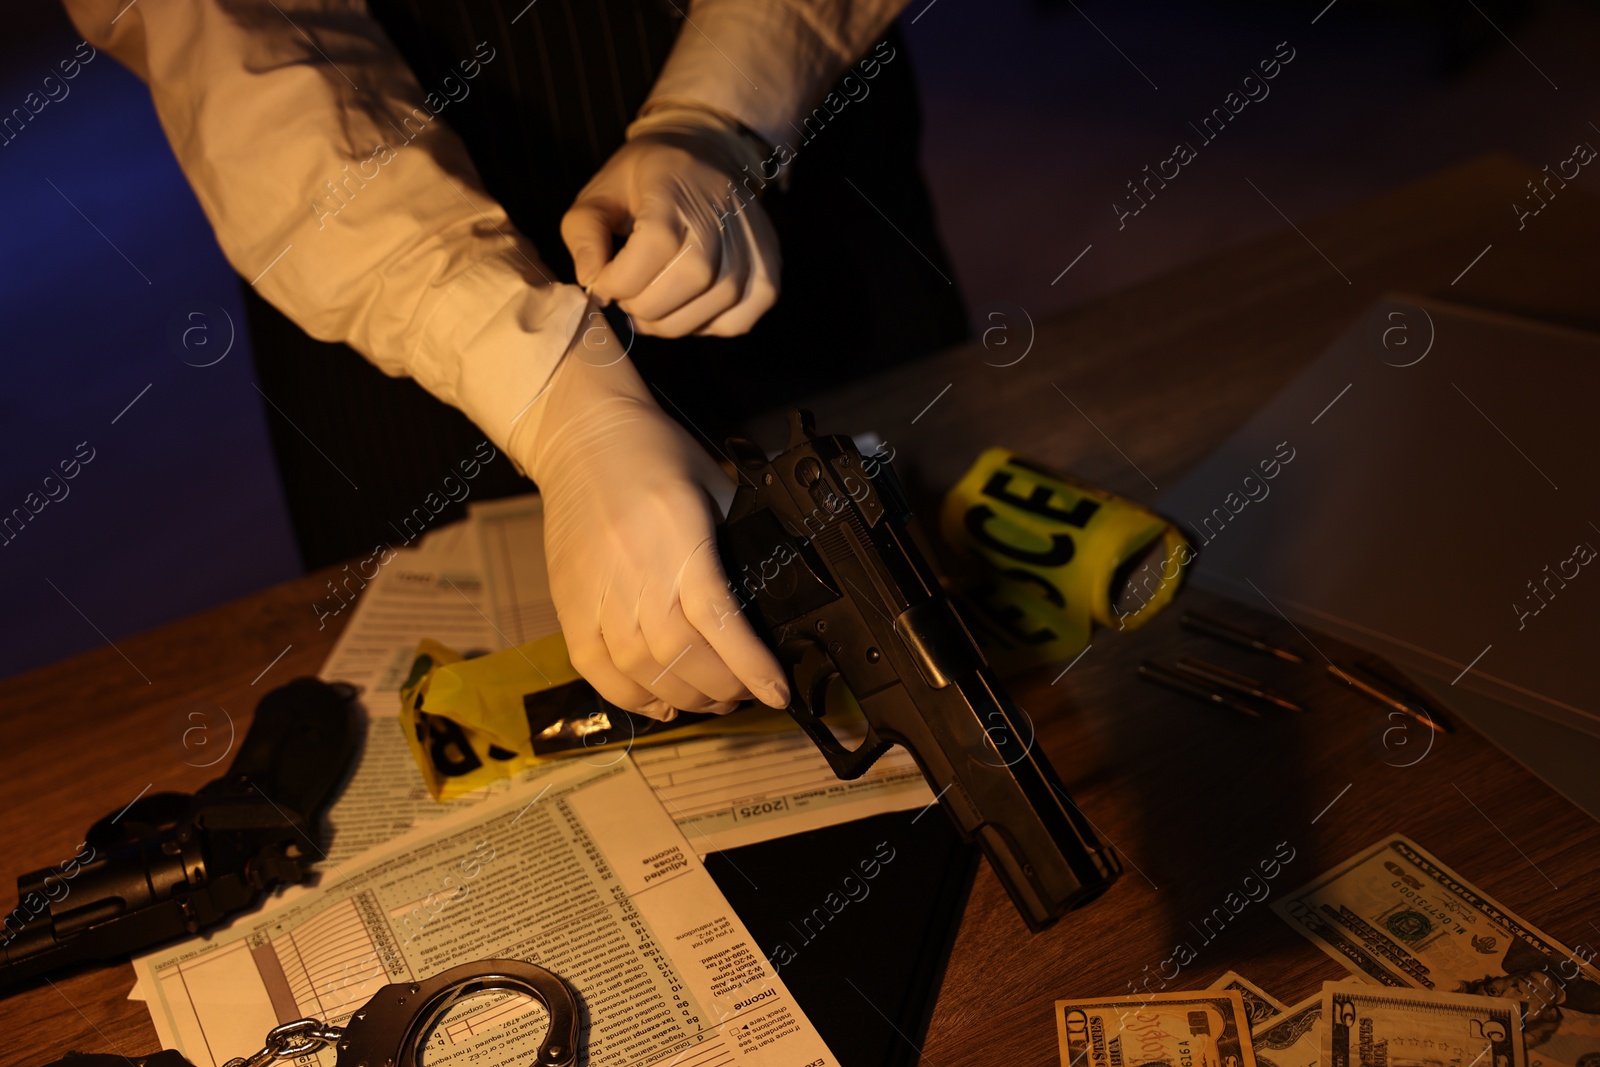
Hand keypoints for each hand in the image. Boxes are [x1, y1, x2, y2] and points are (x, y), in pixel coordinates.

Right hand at [514, 317, 790, 718]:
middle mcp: (635, 572)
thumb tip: (773, 592)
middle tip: (747, 692)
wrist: (581, 435)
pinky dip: (631, 697)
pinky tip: (661, 703)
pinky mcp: (568, 604)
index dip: (751, 666)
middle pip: (682, 658)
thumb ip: (738, 538)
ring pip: (642, 671)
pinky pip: (596, 669)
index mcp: (679, 538)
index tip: (778, 691)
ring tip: (713, 700)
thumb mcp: (715, 487)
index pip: (720, 620)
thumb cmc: (654, 455)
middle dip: (724, 689)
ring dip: (686, 698)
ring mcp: (596, 593)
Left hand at [560, 115, 778, 338]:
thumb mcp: (600, 192)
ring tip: (652, 304)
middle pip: (687, 281)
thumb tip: (592, 280)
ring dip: (671, 321)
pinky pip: (739, 320)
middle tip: (627, 298)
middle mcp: (722, 213)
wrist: (707, 154)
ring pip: (713, 306)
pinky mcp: (769, 268)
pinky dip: (707, 325)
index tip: (603, 283)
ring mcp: (752, 243)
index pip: (654, 246)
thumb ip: (583, 233)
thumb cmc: (646, 178)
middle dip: (643, 305)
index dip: (619, 279)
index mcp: (675, 186)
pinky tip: (688, 307)